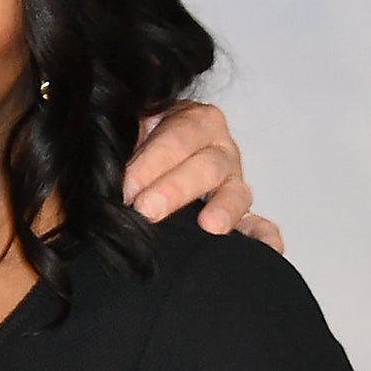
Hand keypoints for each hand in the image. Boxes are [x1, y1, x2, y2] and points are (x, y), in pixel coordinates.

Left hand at [125, 100, 281, 250]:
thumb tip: (102, 161)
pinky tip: (268, 250)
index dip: (153, 162)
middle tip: (147, 210)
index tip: (128, 187)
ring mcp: (231, 182)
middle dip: (175, 189)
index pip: (177, 138)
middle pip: (205, 166)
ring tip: (210, 226)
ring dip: (223, 209)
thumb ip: (121, 138)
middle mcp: (218, 149)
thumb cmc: (133, 143)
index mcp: (192, 121)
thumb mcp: (126, 129)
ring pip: (235, 192)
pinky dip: (264, 237)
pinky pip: (258, 225)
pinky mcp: (239, 213)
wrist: (144, 155)